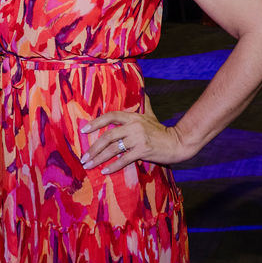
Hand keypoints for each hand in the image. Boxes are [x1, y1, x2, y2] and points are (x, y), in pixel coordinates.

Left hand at [78, 110, 192, 174]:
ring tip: (89, 165)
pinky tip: (105, 171)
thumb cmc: (161, 130)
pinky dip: (113, 166)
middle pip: (107, 136)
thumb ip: (144, 104)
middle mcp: (133, 126)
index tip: (83, 131)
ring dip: (99, 158)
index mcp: (132, 117)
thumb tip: (142, 91)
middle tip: (84, 157)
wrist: (178, 143)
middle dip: (93, 147)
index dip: (95, 123)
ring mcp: (138, 138)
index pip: (110, 116)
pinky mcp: (143, 150)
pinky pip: (124, 160)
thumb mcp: (151, 115)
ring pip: (113, 149)